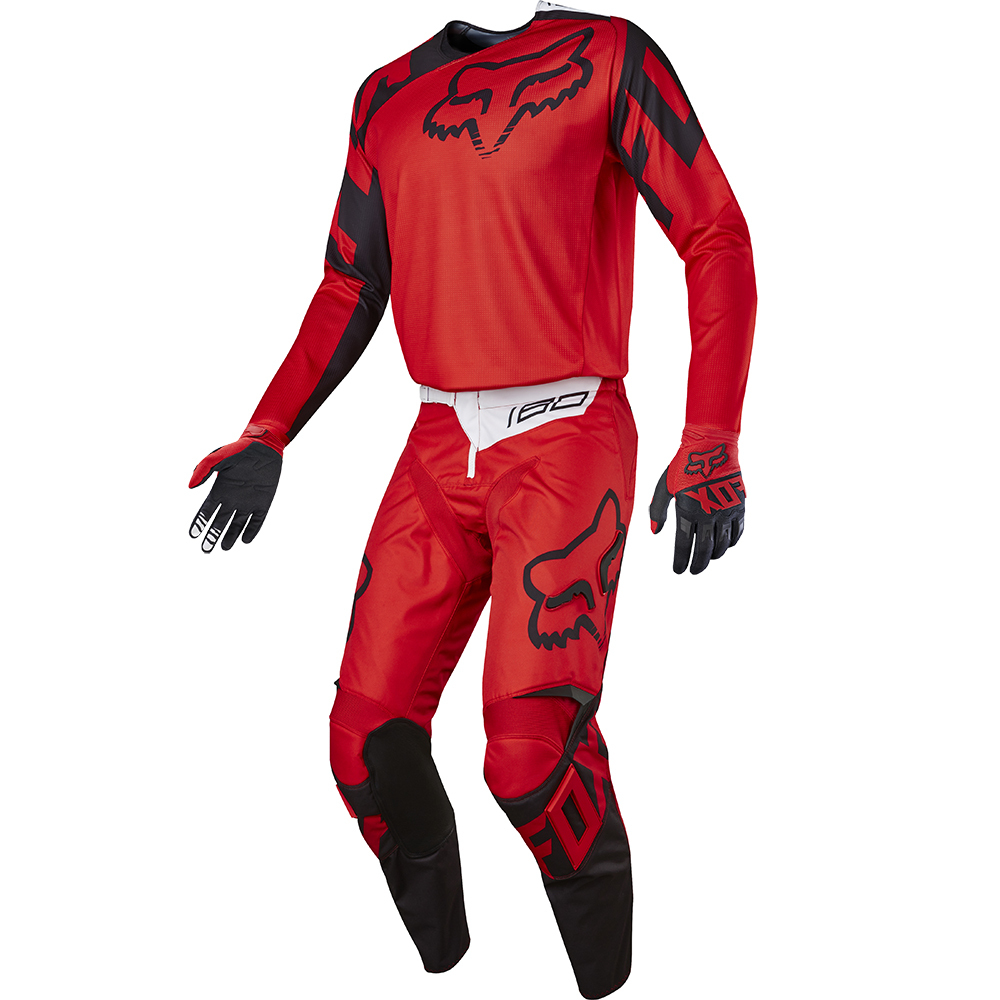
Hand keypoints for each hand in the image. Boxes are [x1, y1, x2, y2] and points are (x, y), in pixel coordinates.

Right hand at [188, 424, 284, 552]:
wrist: (265, 446)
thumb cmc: (240, 450)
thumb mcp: (219, 457)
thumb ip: (203, 469)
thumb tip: (190, 487)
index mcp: (220, 490)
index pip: (206, 512)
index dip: (199, 523)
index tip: (192, 535)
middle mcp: (232, 500)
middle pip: (220, 523)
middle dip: (212, 536)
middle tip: (205, 550)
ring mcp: (248, 503)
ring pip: (237, 525)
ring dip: (230, 536)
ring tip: (224, 547)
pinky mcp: (263, 503)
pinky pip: (257, 521)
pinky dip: (251, 530)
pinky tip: (245, 539)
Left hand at [649, 427, 745, 574]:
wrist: (712, 447)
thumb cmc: (684, 465)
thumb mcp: (665, 486)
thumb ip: (658, 510)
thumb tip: (655, 532)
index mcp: (687, 510)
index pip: (682, 544)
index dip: (680, 560)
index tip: (678, 571)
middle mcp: (708, 514)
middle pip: (703, 549)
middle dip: (698, 564)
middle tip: (694, 572)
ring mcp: (725, 511)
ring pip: (721, 543)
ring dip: (713, 555)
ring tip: (706, 558)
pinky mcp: (738, 506)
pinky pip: (737, 532)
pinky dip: (731, 542)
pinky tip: (724, 545)